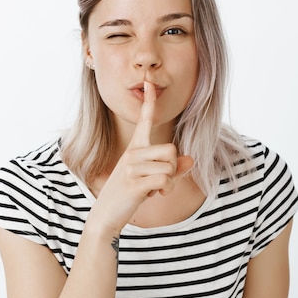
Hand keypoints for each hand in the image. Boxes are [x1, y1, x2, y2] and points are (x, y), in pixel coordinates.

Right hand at [91, 81, 193, 232]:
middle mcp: (132, 153)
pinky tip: (151, 195)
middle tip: (158, 181)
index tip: (149, 82)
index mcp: (135, 148)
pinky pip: (165, 180)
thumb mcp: (150, 179)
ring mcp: (131, 167)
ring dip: (168, 183)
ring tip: (151, 189)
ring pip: (170, 167)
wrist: (106, 214)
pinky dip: (164, 190)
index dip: (149, 102)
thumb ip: (173, 169)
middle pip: (171, 149)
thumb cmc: (128, 194)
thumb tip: (191, 160)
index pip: (144, 120)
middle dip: (172, 168)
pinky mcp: (134, 182)